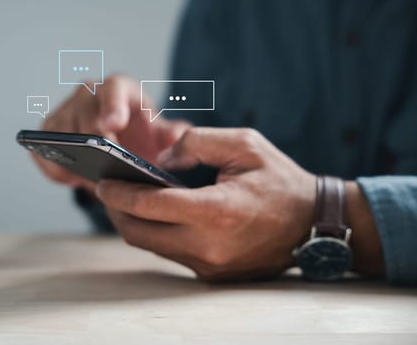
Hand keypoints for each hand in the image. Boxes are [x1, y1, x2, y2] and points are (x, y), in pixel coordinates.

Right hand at [31, 75, 189, 188]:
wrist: (119, 140)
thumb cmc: (140, 134)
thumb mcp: (159, 134)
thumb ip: (172, 134)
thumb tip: (176, 136)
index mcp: (119, 87)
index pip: (113, 89)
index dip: (112, 106)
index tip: (112, 126)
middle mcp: (88, 92)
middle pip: (84, 116)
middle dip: (94, 144)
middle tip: (106, 168)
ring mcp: (65, 109)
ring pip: (61, 134)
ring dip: (73, 157)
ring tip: (89, 178)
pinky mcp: (48, 129)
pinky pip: (43, 150)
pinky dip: (54, 167)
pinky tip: (71, 179)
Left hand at [95, 127, 316, 281]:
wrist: (315, 224)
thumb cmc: (281, 180)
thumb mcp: (245, 144)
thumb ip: (197, 142)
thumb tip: (161, 159)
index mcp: (216, 212)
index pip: (150, 205)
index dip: (120, 193)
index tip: (102, 182)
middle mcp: (208, 246)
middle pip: (140, 234)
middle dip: (116, 212)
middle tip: (107, 190)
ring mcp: (210, 266)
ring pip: (153, 246)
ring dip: (135, 223)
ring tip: (126, 199)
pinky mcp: (212, 274)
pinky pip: (172, 253)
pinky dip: (157, 234)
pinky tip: (155, 214)